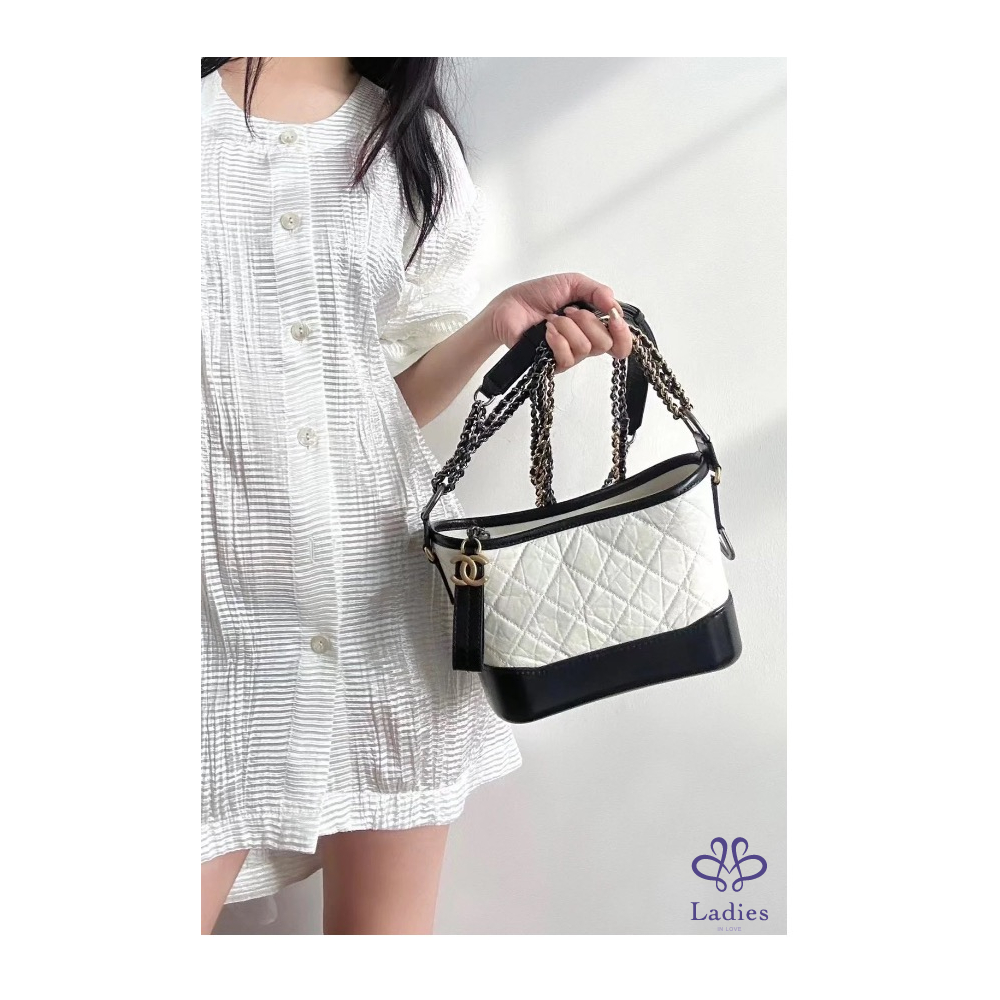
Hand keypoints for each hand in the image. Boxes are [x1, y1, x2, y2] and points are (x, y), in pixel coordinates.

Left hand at [484, 272, 632, 371]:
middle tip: (568, 311)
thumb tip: (614, 305)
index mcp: (593, 323)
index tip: (613, 319)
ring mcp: (569, 354)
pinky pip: (567, 358)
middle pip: (606, 344)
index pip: (620, 341)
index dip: (623, 334)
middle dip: (587, 321)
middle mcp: (585, 341)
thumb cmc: (536, 295)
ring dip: (568, 327)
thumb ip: (597, 291)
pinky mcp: (553, 364)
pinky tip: (547, 330)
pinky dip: (557, 339)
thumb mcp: (571, 283)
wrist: (510, 306)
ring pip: (586, 348)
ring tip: (552, 319)